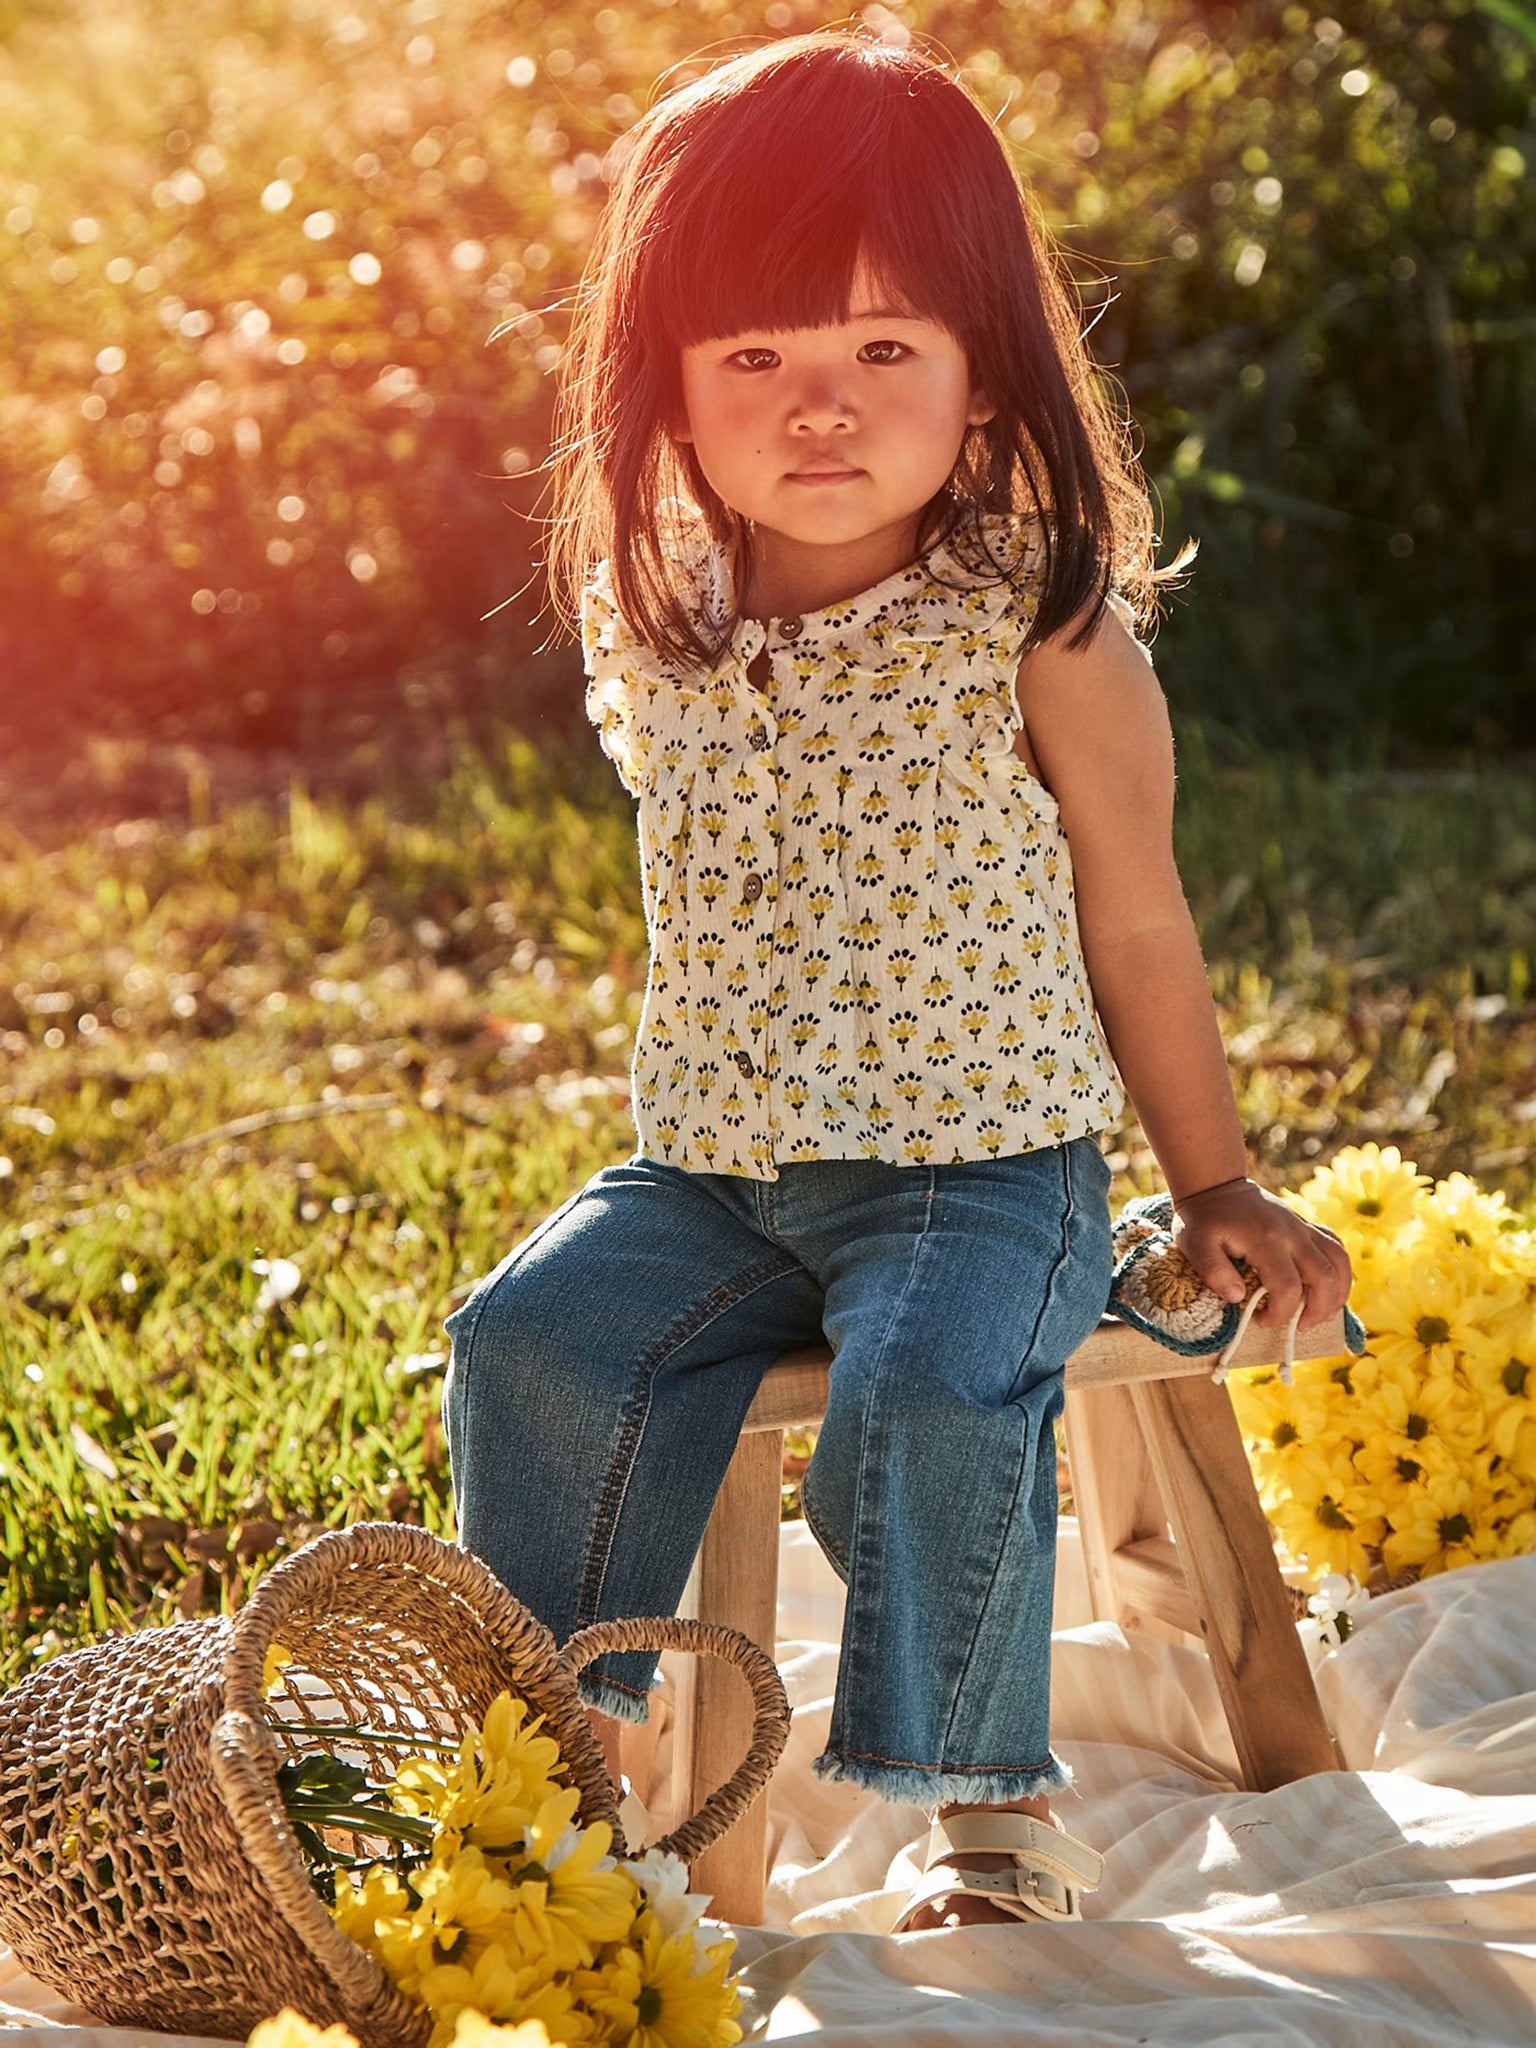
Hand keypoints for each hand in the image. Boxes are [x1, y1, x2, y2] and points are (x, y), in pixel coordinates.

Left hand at [1170, 1179, 1353, 1334]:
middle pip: (1325, 1277)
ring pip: (1340, 1263)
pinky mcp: (1308, 1226)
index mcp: (1266, 1240)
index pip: (1288, 1286)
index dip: (1280, 1313)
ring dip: (1336, 1294)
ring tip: (1319, 1315)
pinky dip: (1340, 1273)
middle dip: (1317, 1310)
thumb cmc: (1204, 1219)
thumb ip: (1213, 1271)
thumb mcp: (1194, 1244)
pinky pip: (1337, 1248)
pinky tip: (1328, 1290)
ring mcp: (1304, 1228)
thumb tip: (1237, 1297)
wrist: (1217, 1186)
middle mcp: (1293, 1233)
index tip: (1261, 1321)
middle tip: (1298, 1327)